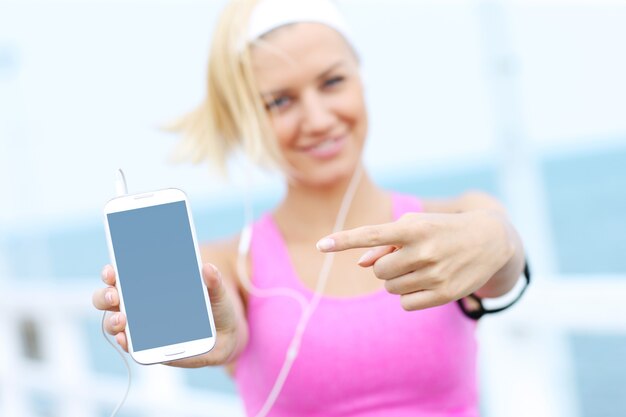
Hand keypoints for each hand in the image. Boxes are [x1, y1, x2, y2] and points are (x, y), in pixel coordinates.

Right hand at [92, 263, 245, 366]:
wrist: (225, 335)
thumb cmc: (214, 307)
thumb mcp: (217, 293)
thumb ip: (213, 282)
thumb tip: (208, 268)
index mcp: (150, 285)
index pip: (123, 276)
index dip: (112, 273)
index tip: (111, 270)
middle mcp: (139, 306)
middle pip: (110, 299)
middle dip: (106, 296)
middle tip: (114, 295)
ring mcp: (142, 328)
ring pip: (116, 323)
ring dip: (113, 321)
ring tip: (121, 320)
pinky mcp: (150, 347)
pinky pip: (132, 347)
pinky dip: (127, 344)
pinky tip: (126, 341)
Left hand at [316, 210, 513, 310]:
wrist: (489, 240)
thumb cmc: (441, 229)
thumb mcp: (415, 226)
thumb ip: (385, 243)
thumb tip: (361, 263)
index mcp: (413, 227)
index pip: (371, 235)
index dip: (343, 240)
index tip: (320, 245)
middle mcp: (423, 250)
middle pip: (379, 271)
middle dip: (386, 266)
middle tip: (406, 258)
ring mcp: (435, 273)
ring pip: (390, 288)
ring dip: (398, 280)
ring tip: (421, 267)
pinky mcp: (444, 294)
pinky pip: (405, 304)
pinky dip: (409, 296)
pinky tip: (426, 283)